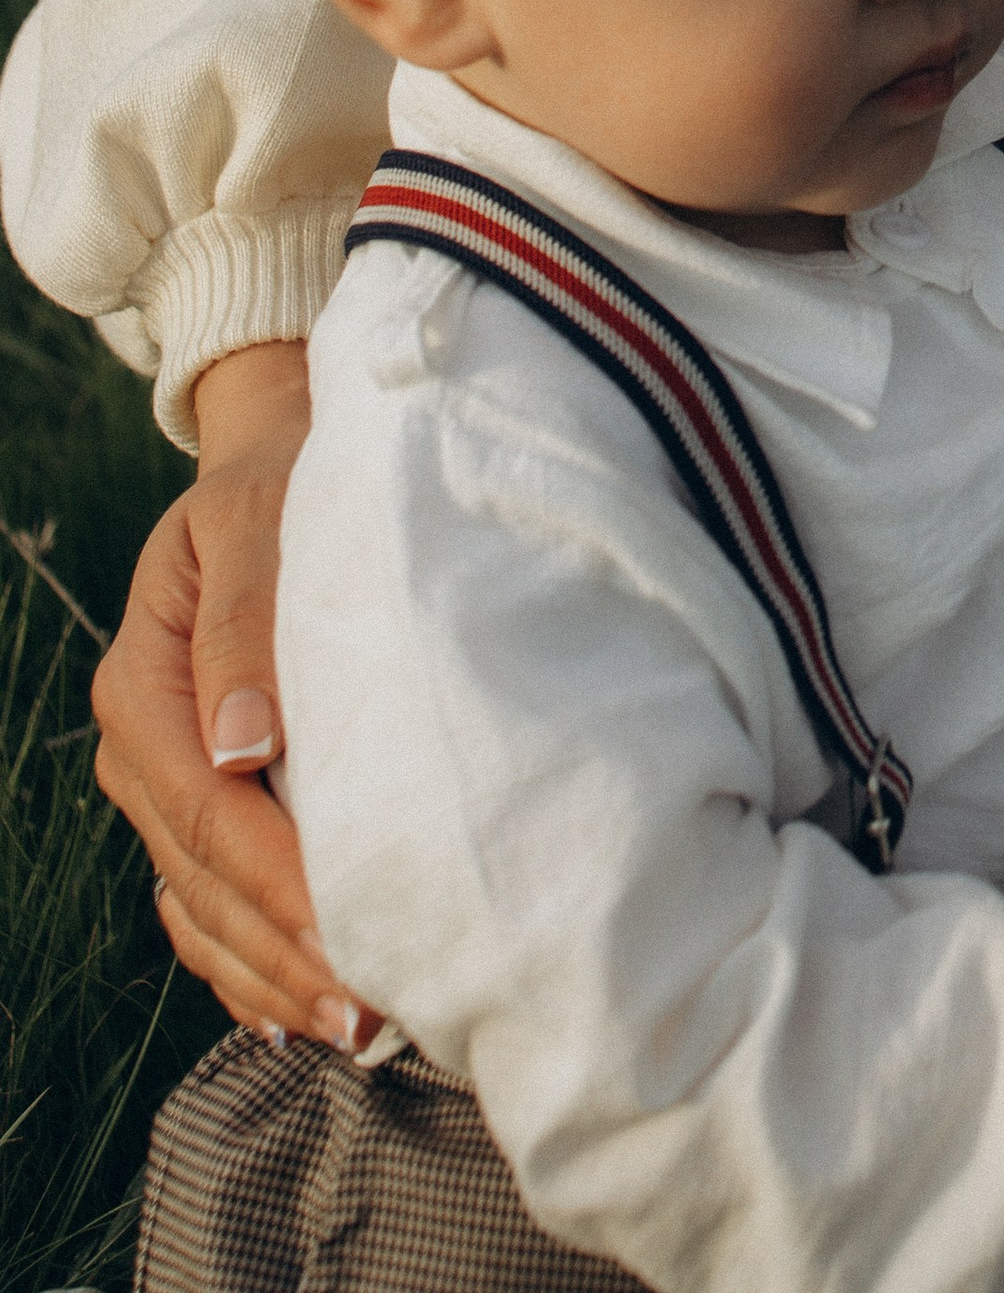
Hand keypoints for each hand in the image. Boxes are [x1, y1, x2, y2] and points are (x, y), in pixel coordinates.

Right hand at [91, 340, 370, 1049]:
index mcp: (142, 684)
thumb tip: (241, 745)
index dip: (275, 881)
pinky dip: (253, 965)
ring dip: (273, 975)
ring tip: (360, 1025)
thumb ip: (248, 622)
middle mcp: (143, 749)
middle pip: (204, 879)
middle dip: (284, 950)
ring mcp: (164, 786)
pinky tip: (307, 1008)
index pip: (206, 810)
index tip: (349, 931)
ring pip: (204, 910)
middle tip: (371, 1010)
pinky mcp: (200, 806)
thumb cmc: (282, 485)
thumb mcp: (258, 521)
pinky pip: (209, 908)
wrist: (276, 468)